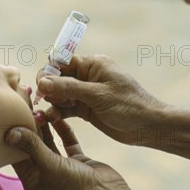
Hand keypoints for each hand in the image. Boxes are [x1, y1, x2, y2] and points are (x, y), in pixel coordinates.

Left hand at [11, 118, 131, 189]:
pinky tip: (58, 116)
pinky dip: (63, 130)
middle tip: (24, 107)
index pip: (17, 156)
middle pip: (32, 147)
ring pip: (49, 143)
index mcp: (33, 182)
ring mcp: (61, 169)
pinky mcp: (77, 162)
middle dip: (29, 129)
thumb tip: (9, 133)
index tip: (10, 116)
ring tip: (40, 109)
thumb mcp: (51, 166)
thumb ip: (32, 147)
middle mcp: (45, 176)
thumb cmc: (77, 188)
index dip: (13, 136)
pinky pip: (66, 143)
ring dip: (45, 128)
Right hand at [37, 54, 167, 145]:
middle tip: (46, 101)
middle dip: (48, 89)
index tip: (41, 86)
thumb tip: (43, 82)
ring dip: (52, 103)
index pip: (62, 61)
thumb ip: (70, 88)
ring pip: (59, 94)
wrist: (148, 127)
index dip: (49, 72)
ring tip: (49, 115)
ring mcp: (85, 93)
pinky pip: (65, 107)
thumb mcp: (98, 95)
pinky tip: (52, 118)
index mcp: (92, 64)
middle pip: (57, 78)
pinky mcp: (85, 109)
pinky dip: (57, 112)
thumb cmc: (129, 106)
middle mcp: (87, 76)